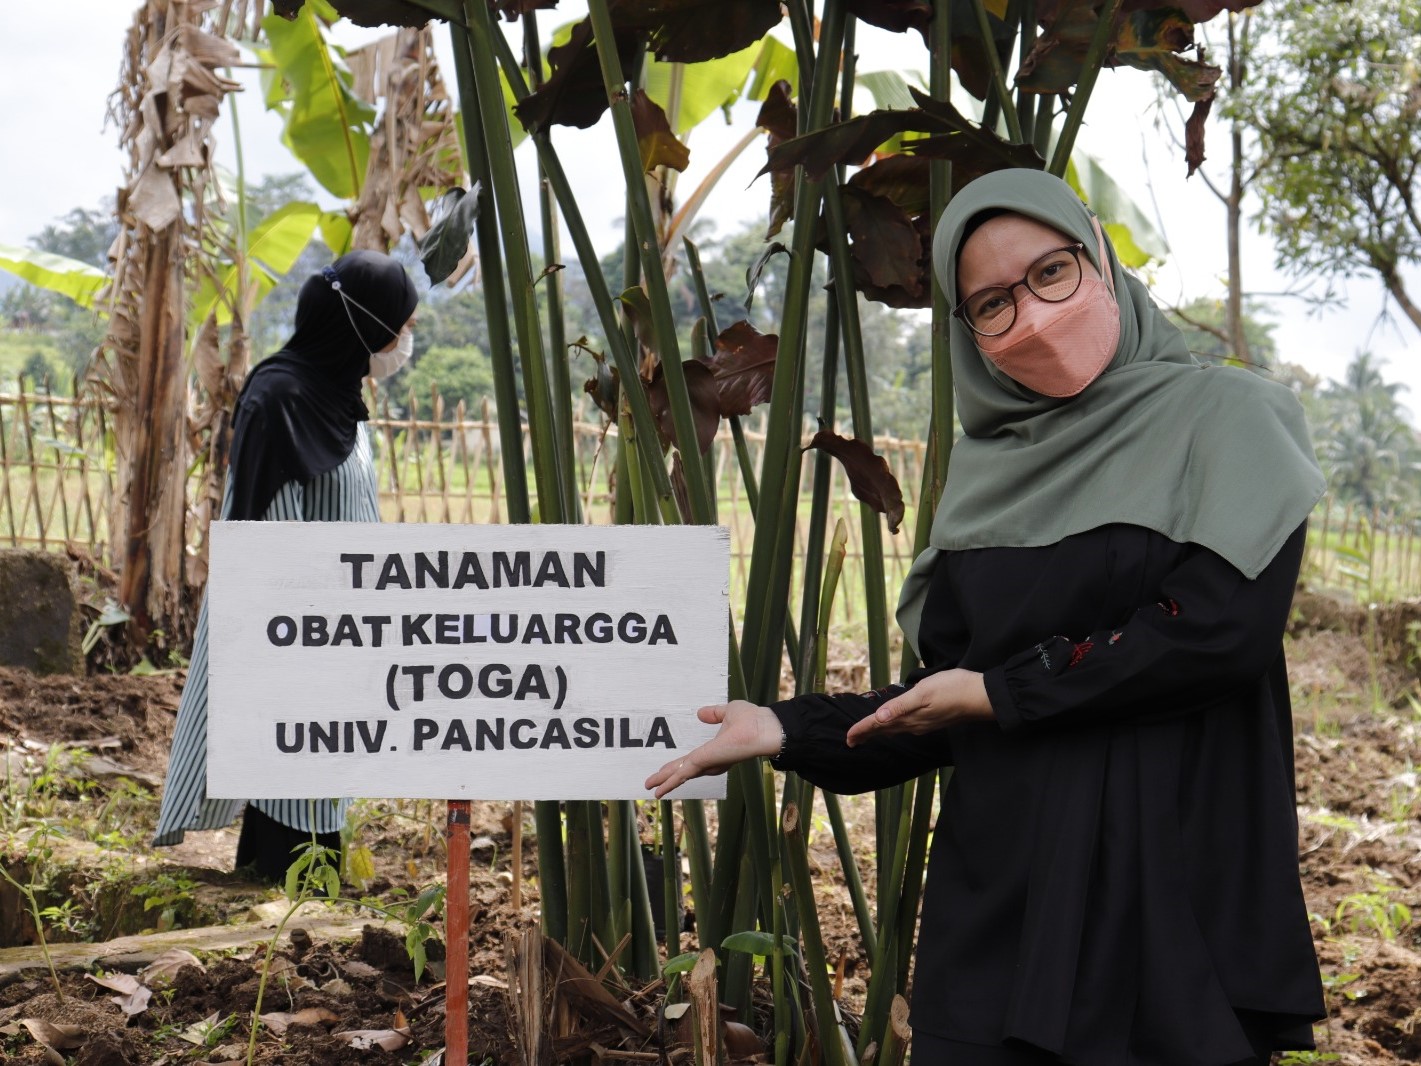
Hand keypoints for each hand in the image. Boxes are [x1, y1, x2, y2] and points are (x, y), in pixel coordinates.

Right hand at [645, 700, 783, 798]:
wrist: (766, 728)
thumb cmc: (754, 720)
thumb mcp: (729, 712)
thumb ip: (714, 714)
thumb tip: (700, 713)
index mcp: (716, 751)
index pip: (692, 761)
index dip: (678, 766)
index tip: (665, 770)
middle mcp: (712, 761)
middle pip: (684, 771)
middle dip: (667, 778)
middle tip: (651, 785)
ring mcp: (708, 763)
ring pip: (680, 774)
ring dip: (664, 781)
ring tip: (651, 787)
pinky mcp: (705, 761)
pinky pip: (683, 773)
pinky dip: (669, 781)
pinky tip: (659, 788)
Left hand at [844, 669, 992, 747]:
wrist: (982, 696)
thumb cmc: (953, 689)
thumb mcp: (924, 693)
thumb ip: (900, 706)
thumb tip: (879, 717)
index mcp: (909, 718)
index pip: (879, 725)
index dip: (862, 730)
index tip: (847, 738)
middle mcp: (915, 724)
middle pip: (885, 731)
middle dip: (867, 734)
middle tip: (851, 741)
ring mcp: (924, 723)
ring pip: (895, 730)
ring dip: (880, 732)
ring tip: (868, 734)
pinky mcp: (933, 720)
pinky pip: (906, 727)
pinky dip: (894, 727)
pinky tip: (896, 725)